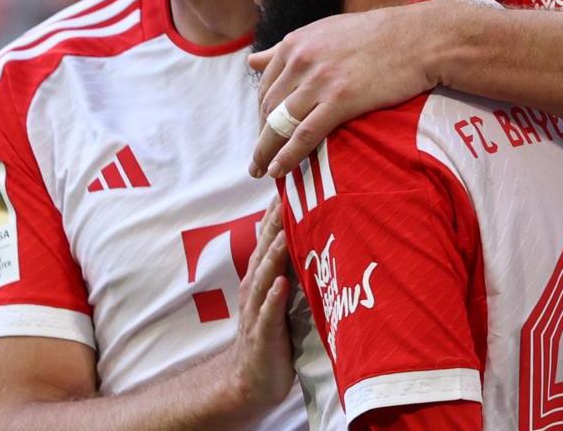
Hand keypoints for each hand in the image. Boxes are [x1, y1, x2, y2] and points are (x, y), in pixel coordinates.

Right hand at [221, 203, 293, 419]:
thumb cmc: (274, 335)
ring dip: (273, 256)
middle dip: (275, 224)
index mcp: (262, 278)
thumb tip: (311, 236)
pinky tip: (281, 285)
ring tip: (284, 236)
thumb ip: (291, 268)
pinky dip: (274, 298)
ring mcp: (257, 312)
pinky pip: (268, 314)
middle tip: (287, 195)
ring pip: (264, 278)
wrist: (252, 380)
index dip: (279, 213)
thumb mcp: (283, 296)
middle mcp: (256, 289)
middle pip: (265, 251)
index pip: (270, 238)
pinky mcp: (263, 335)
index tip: (291, 183)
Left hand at [248, 4, 437, 177]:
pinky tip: (278, 170)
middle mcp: (301, 60)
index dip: (262, 113)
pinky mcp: (341, 100)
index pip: (265, 86)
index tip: (265, 131)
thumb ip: (285, 50)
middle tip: (259, 157)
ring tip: (259, 170)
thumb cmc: (377, 36)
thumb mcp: (324, 33)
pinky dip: (288, 156)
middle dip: (262, 135)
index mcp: (295, 43)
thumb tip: (250, 62)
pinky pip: (304, 134)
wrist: (419, 38)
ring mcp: (319, 80)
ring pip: (280, 123)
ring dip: (265, 151)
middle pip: (268, 107)